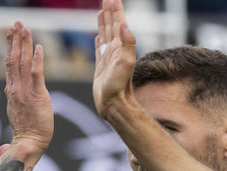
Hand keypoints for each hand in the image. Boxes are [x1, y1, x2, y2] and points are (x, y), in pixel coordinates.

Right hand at [4, 22, 52, 155]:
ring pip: (22, 62)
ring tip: (24, 28)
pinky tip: (38, 47)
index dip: (11, 46)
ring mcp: (25, 92)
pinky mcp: (37, 96)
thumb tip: (14, 87)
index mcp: (12, 90)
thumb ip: (18, 94)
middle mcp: (16, 88)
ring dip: (24, 44)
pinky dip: (37, 60)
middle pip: (14, 58)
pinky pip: (36, 75)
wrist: (29, 143)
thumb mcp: (19, 108)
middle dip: (15, 39)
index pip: (10, 64)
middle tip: (16, 23)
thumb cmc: (27, 131)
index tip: (11, 32)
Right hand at [92, 0, 137, 118]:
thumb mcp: (125, 63)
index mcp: (120, 45)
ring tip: (102, 10)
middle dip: (110, 10)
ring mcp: (108, 57)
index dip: (115, 8)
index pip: (118, 21)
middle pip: (112, 24)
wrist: (114, 105)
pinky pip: (99, 48)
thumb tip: (124, 25)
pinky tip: (99, 35)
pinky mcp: (101, 66)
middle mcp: (115, 49)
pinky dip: (99, 39)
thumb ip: (127, 43)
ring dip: (104, 21)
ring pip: (105, 33)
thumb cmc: (119, 87)